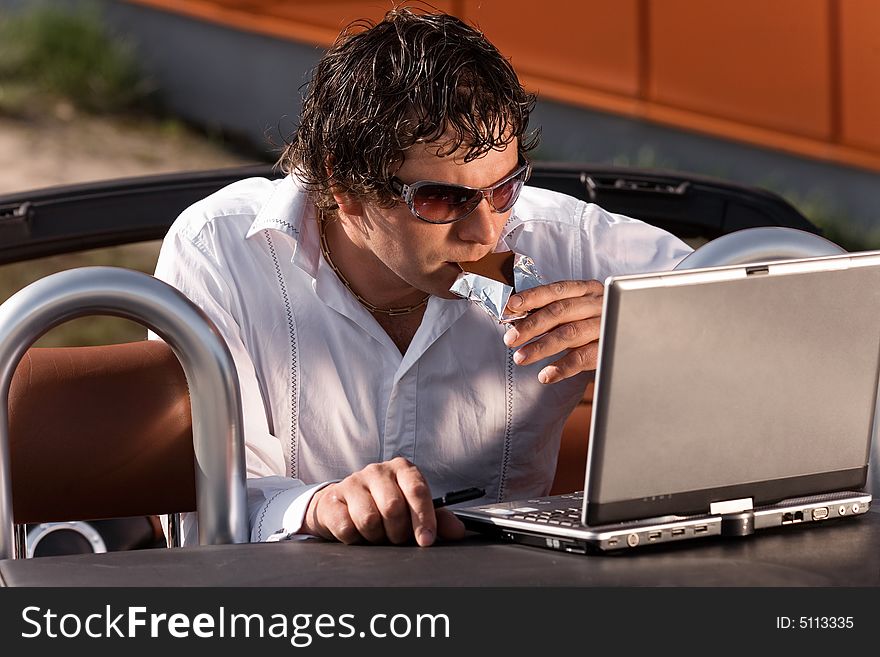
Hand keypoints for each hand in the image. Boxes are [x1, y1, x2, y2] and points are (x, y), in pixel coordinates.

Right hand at [302, 457, 465, 546]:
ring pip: (368, 519)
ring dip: (375, 536)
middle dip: (397, 531)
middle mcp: (378, 470)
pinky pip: (347, 527)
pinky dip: (355, 538)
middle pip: (393, 507)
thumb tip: (458, 531)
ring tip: (377, 533)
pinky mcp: (332, 498)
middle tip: (396, 537)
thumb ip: (438, 519)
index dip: (423, 518)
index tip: (426, 540)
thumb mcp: (413, 510)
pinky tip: (357, 532)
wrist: (342, 505)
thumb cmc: (383, 506)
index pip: (417, 490)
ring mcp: (353, 481)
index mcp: (403, 469)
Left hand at [503, 279, 603, 383]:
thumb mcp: (577, 311)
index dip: (533, 297)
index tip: (511, 306)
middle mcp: (597, 304)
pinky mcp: (608, 349)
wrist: (633, 339)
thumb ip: (551, 311)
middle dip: (532, 325)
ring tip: (521, 357)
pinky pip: (583, 358)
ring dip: (541, 347)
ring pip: (569, 334)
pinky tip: (546, 375)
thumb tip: (515, 315)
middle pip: (560, 311)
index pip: (556, 290)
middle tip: (510, 339)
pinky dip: (562, 367)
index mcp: (587, 289)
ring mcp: (604, 326)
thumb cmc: (594, 323)